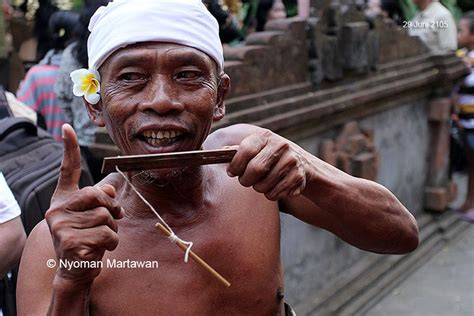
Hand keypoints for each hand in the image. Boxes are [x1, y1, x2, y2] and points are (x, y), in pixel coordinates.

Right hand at [45, 124, 123, 288]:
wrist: (75, 270)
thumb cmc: (86, 238)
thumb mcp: (92, 217)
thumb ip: (100, 200)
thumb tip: (108, 188)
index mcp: (63, 200)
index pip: (68, 170)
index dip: (70, 149)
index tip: (67, 127)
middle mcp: (58, 210)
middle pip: (98, 195)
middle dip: (113, 208)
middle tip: (113, 220)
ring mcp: (62, 227)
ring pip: (107, 217)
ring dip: (113, 230)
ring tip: (100, 239)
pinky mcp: (72, 243)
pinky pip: (108, 235)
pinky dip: (111, 244)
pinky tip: (97, 251)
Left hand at [227, 128, 308, 200]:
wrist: (302, 164)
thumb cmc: (269, 157)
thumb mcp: (256, 149)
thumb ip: (238, 151)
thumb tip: (221, 153)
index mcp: (266, 136)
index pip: (246, 150)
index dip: (235, 165)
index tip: (232, 172)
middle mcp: (281, 145)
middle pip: (255, 169)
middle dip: (246, 180)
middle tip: (246, 181)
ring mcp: (292, 161)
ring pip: (264, 185)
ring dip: (259, 188)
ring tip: (262, 182)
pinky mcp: (298, 177)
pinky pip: (275, 194)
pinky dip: (271, 195)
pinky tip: (275, 186)